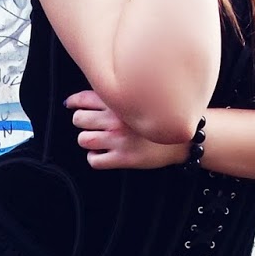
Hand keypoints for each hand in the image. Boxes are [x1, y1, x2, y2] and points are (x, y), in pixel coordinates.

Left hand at [67, 89, 187, 169]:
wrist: (183, 139)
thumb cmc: (161, 118)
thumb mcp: (142, 99)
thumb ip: (120, 96)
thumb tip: (93, 95)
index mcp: (119, 102)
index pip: (84, 98)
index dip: (74, 102)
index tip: (71, 105)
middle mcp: (116, 119)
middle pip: (79, 119)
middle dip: (81, 121)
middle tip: (89, 124)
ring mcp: (118, 140)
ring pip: (83, 140)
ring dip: (86, 140)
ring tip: (95, 140)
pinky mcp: (123, 158)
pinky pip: (94, 160)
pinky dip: (94, 157)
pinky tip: (101, 154)